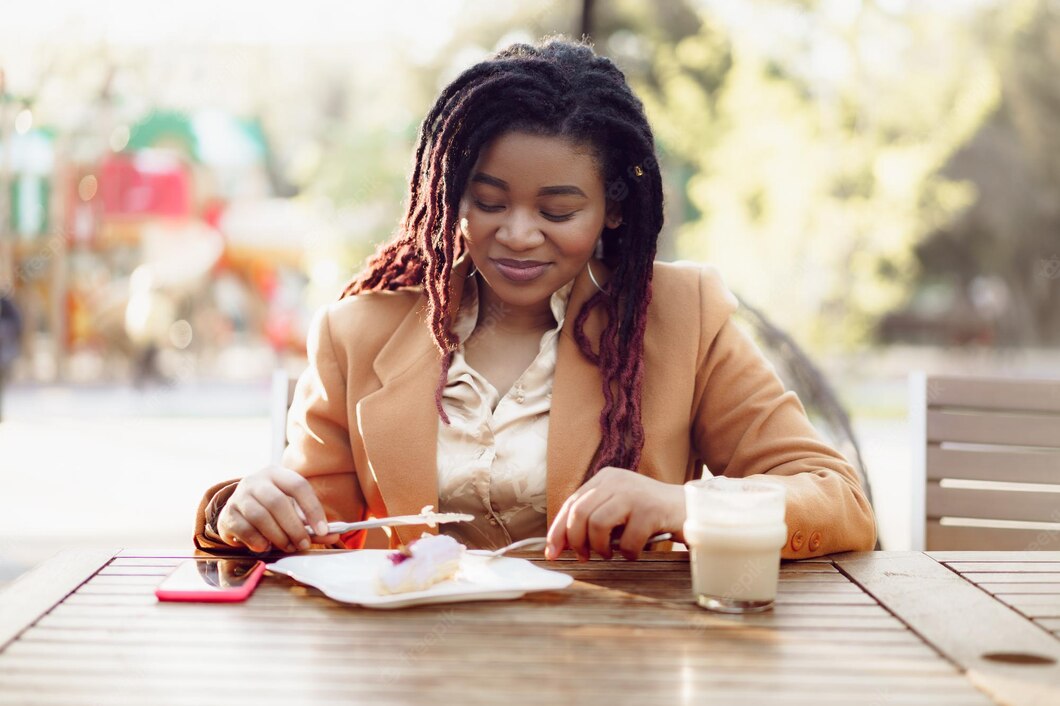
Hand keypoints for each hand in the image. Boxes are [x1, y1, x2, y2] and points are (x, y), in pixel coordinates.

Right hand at [216, 465, 340, 552]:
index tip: (323, 530)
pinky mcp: (227, 514)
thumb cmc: (272, 510)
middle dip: (294, 527)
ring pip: (260, 516)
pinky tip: (265, 546)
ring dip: (277, 536)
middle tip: (303, 544)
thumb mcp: (293, 511)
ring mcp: (238, 496)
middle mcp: (255, 481)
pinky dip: (258, 541)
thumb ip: (311, 524)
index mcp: (276, 474)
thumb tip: (334, 537)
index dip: (313, 509)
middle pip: (277, 502)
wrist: (238, 510)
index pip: (298, 485)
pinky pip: (244, 529)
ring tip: (287, 546)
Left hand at [545, 466, 685, 561]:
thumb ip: (592, 519)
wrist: (690, 509)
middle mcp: (616, 481)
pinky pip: (626, 540)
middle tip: (585, 557)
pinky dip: (627, 553)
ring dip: (600, 548)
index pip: (571, 503)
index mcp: (605, 478)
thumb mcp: (617, 509)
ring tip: (610, 554)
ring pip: (597, 524)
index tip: (552, 553)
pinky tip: (634, 552)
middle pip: (579, 513)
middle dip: (576, 541)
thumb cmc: (649, 515)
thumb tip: (561, 544)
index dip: (558, 530)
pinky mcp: (651, 510)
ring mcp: (634, 494)